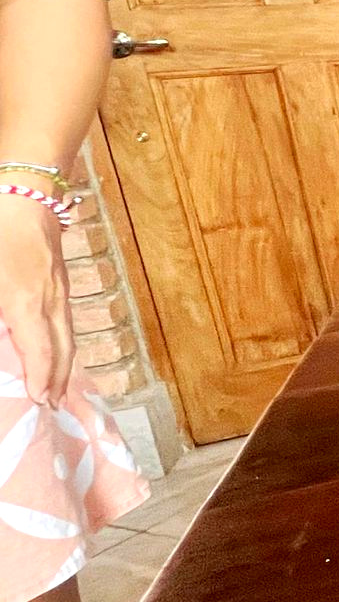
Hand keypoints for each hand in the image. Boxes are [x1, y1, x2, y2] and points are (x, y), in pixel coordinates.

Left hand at [0, 194, 69, 405]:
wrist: (26, 193)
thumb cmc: (0, 233)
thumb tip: (2, 335)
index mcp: (25, 302)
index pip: (40, 350)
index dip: (42, 378)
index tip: (41, 402)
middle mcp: (50, 301)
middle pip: (62, 349)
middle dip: (60, 380)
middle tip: (55, 407)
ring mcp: (60, 290)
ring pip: (68, 336)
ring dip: (66, 366)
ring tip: (61, 388)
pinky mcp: (61, 281)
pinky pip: (67, 322)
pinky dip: (66, 344)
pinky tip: (60, 350)